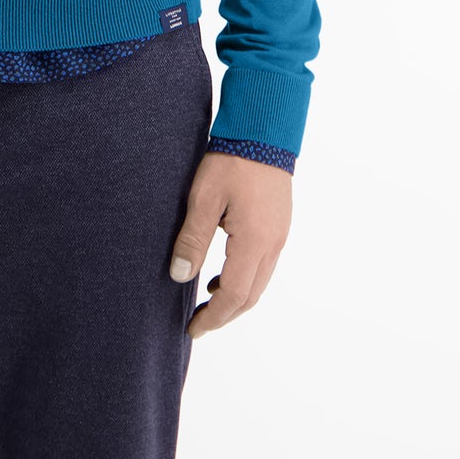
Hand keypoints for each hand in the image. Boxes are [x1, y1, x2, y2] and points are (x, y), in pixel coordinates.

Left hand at [169, 150, 291, 336]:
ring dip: (235, 298)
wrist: (264, 130)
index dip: (213, 317)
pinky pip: (263, 265)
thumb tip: (180, 276)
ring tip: (208, 301)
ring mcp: (279, 235)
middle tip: (199, 323)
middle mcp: (272, 245)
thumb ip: (192, 239)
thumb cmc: (231, 161)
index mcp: (254, 242)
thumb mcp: (204, 199)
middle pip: (250, 296)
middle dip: (225, 315)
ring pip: (260, 282)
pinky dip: (244, 279)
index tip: (193, 328)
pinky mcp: (279, 225)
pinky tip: (223, 273)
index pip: (234, 296)